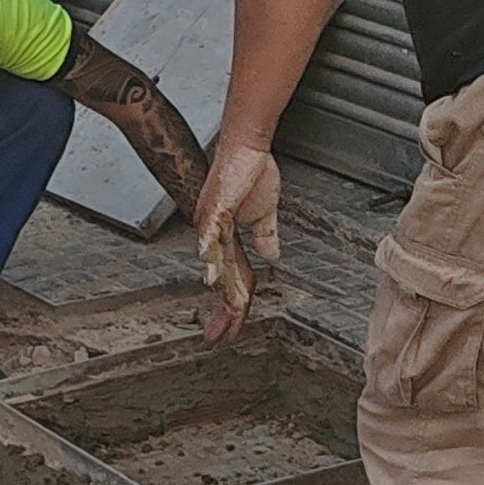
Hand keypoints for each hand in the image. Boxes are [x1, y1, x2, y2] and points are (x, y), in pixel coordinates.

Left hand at [192, 141, 283, 339]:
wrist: (247, 146)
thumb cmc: (253, 172)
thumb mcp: (264, 213)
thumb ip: (265, 235)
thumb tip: (271, 256)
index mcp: (226, 238)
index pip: (232, 279)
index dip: (231, 306)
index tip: (231, 328)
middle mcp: (214, 234)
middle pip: (221, 280)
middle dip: (222, 312)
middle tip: (218, 338)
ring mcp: (212, 222)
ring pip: (217, 264)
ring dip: (222, 292)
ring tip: (222, 317)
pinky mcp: (215, 207)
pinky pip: (212, 236)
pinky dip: (211, 256)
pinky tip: (212, 275)